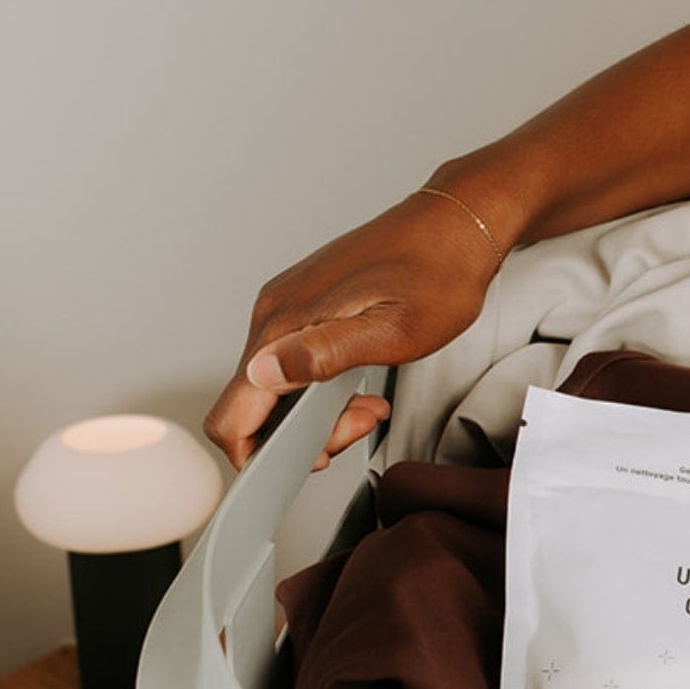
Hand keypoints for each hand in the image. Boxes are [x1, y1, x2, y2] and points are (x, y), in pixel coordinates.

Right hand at [203, 189, 507, 468]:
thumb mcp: (392, 331)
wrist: (456, 227)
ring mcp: (289, 305)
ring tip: (368, 406)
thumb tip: (262, 375)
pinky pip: (293, 360)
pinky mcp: (306, 304)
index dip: (256, 454)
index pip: (232, 411)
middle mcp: (275, 312)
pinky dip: (322, 386)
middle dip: (303, 433)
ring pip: (275, 384)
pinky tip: (361, 383)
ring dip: (318, 411)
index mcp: (286, 322)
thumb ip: (323, 356)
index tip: (304, 461)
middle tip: (360, 423)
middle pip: (253, 404)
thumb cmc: (438, 275)